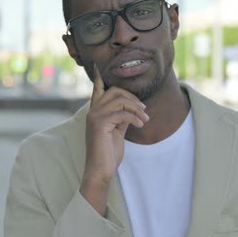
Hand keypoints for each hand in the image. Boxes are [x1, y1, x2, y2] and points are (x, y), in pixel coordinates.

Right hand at [79, 65, 148, 213]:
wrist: (101, 170)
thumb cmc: (108, 153)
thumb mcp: (117, 131)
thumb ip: (121, 117)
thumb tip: (132, 108)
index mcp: (95, 112)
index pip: (98, 89)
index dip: (99, 77)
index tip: (98, 65)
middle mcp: (92, 111)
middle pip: (114, 91)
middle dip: (132, 97)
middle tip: (144, 110)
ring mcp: (94, 117)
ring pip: (119, 100)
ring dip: (137, 108)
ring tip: (145, 119)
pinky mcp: (99, 124)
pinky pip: (122, 113)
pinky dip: (134, 118)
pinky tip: (140, 125)